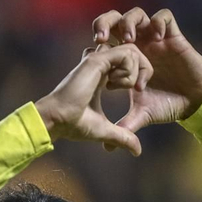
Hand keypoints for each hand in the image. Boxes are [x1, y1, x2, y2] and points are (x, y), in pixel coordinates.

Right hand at [34, 43, 153, 154]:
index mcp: (101, 76)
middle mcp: (100, 65)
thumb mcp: (105, 130)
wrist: (57, 121)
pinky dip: (129, 70)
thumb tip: (137, 151)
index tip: (135, 92)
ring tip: (126, 87)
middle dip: (143, 67)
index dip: (137, 73)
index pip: (126, 62)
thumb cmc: (73, 124)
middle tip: (138, 88)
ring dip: (136, 69)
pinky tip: (116, 86)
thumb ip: (122, 137)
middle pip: (132, 52)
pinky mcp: (96, 60)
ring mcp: (97, 60)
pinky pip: (125, 54)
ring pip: (131, 50)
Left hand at [91, 7, 201, 132]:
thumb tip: (105, 147)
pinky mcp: (174, 36)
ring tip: (128, 39)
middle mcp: (138, 44)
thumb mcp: (143, 114)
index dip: (96, 45)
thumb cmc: (168, 105)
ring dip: (129, 22)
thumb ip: (124, 125)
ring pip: (137, 14)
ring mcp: (155, 38)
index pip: (104, 40)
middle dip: (104, 23)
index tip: (93, 58)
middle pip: (114, 20)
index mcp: (125, 58)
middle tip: (101, 38)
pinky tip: (156, 37)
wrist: (195, 103)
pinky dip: (158, 22)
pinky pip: (165, 17)